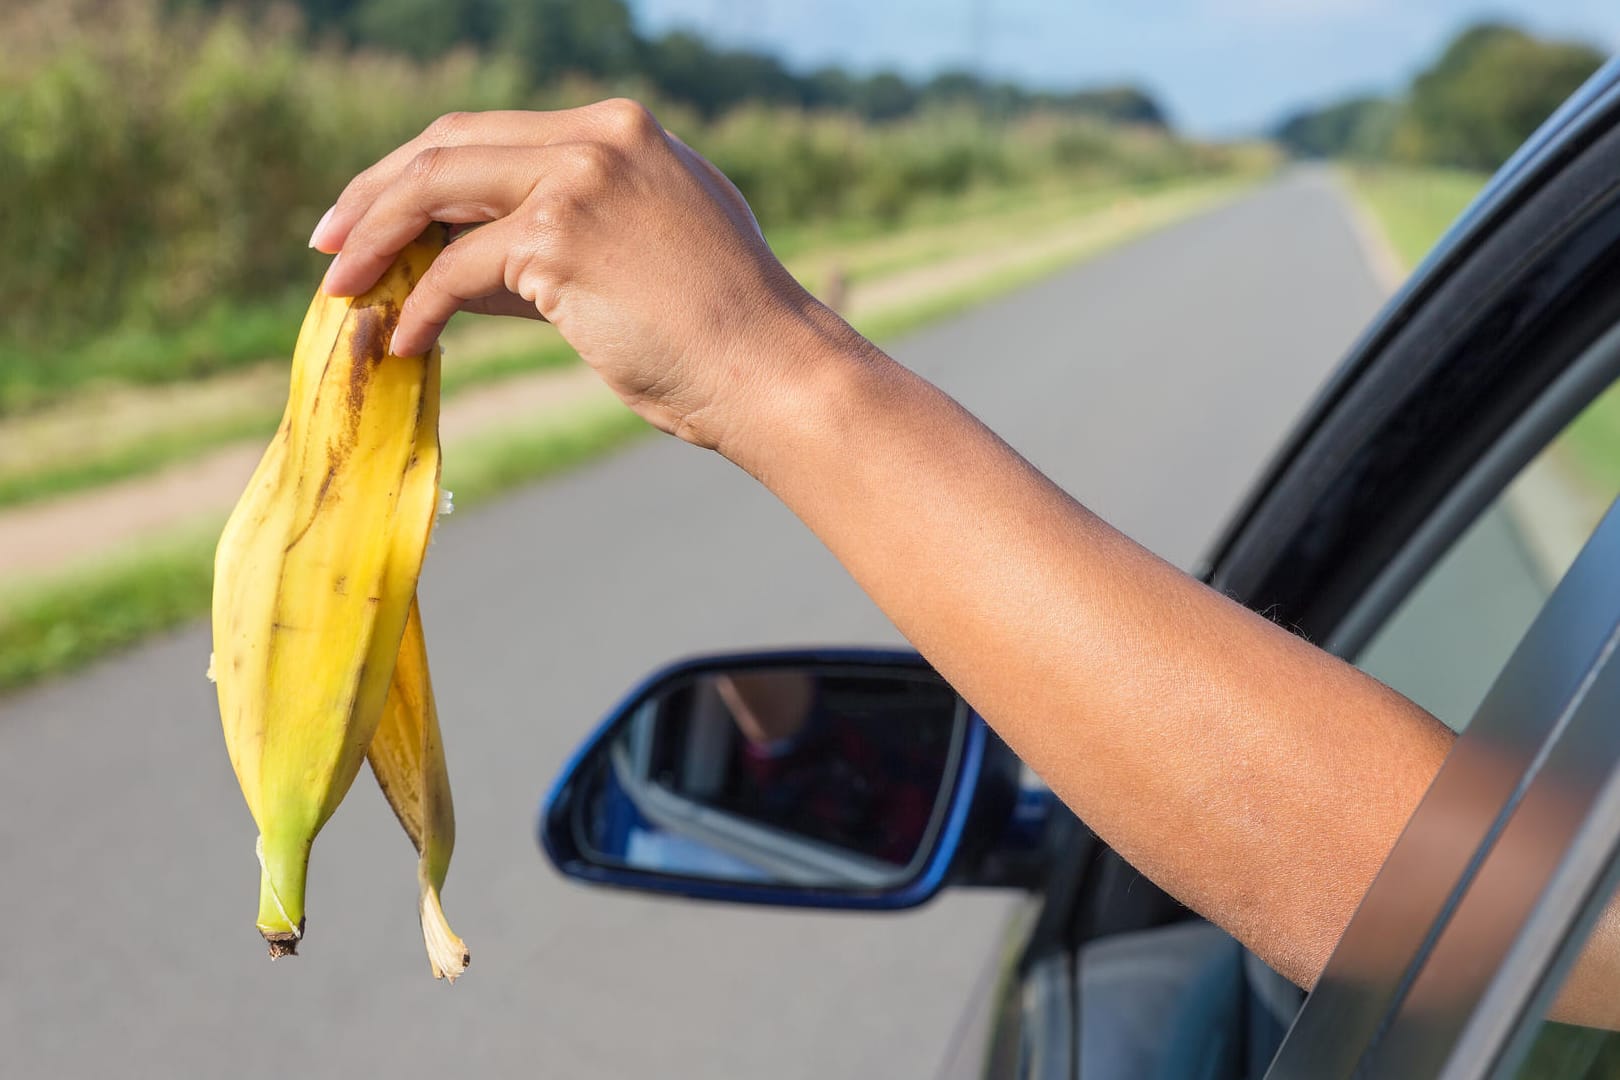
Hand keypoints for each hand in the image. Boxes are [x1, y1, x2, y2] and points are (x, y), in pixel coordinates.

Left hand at [311, 100, 847, 450]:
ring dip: (374, 241)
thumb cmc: (717, 333)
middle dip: (373, 194)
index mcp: (622, 130)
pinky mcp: (562, 237)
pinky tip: (403, 340)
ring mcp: (580, 179)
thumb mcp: (640, 257)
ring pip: (435, 190)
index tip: (373, 215)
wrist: (773, 370)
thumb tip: (454, 265)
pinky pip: (457, 269)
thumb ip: (556, 240)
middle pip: (448, 145)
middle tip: (327, 243)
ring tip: (339, 289)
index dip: (417, 173)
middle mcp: (599, 137)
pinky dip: (419, 305)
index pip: (489, 134)